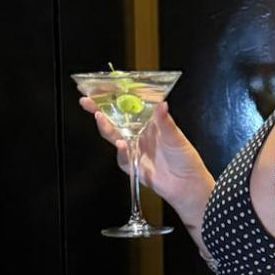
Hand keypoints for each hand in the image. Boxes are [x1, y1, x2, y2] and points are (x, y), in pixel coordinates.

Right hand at [80, 97, 212, 215]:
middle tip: (86, 101)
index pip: (127, 107)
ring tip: (99, 117)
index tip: (99, 88)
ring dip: (105, 127)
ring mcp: (134, 150)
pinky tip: (121, 144)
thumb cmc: (185, 159)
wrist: (188, 186)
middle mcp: (138, 135)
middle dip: (98, 110)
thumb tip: (161, 104)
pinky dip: (121, 151)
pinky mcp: (133, 166)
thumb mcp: (177, 138)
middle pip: (114, 120)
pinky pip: (122, 158)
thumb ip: (166, 122)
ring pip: (114, 137)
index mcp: (148, 123)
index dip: (113, 99)